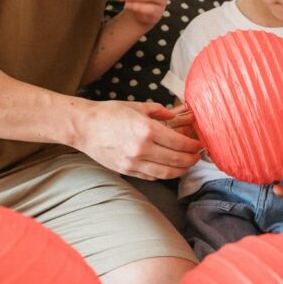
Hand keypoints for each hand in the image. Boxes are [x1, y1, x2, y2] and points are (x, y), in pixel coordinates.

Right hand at [76, 100, 201, 179]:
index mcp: (147, 130)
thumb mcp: (137, 106)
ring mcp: (134, 162)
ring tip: (187, 165)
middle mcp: (143, 149)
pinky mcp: (127, 170)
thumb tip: (174, 115)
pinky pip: (151, 176)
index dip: (193, 145)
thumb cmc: (109, 113)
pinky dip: (163, 174)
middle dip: (191, 159)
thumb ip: (159, 111)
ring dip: (181, 170)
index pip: (180, 143)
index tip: (198, 144)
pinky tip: (168, 168)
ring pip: (166, 173)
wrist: (84, 127)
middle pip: (176, 160)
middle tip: (197, 156)